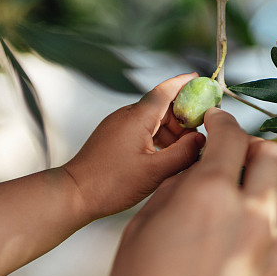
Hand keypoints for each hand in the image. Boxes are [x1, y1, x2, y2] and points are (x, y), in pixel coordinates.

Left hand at [62, 73, 205, 221]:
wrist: (74, 194)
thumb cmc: (110, 183)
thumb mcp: (155, 171)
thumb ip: (183, 154)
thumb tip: (201, 140)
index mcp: (137, 117)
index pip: (166, 91)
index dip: (186, 84)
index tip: (202, 81)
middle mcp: (126, 116)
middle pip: (163, 107)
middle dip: (184, 119)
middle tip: (201, 136)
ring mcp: (118, 126)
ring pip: (153, 121)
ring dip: (172, 133)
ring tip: (185, 154)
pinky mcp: (114, 138)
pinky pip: (142, 131)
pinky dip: (158, 139)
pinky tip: (166, 158)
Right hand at [105, 108, 276, 275]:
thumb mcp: (141, 232)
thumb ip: (174, 191)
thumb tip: (195, 172)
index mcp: (210, 195)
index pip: (231, 136)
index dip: (223, 122)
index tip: (218, 123)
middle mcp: (255, 215)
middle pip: (274, 157)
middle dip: (255, 148)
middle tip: (238, 157)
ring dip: (274, 188)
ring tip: (251, 203)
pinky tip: (251, 252)